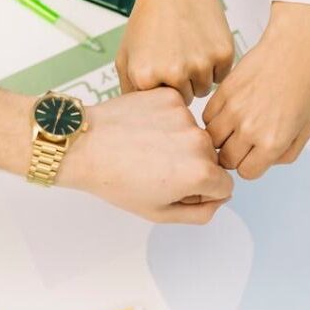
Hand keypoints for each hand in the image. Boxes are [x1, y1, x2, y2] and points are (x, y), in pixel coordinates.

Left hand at [60, 88, 232, 223]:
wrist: (84, 146)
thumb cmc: (116, 181)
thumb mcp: (159, 213)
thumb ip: (199, 213)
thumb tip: (218, 199)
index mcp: (200, 173)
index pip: (225, 186)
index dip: (203, 192)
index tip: (178, 189)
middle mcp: (200, 141)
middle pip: (212, 159)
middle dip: (193, 167)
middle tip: (157, 170)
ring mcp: (186, 115)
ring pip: (195, 135)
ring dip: (180, 142)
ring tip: (147, 148)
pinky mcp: (170, 97)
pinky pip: (180, 113)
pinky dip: (167, 121)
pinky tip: (144, 130)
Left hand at [117, 0, 233, 103]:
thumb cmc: (148, 18)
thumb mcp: (126, 56)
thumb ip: (129, 91)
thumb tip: (141, 119)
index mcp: (146, 77)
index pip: (159, 105)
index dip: (160, 88)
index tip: (160, 68)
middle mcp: (174, 74)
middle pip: (183, 100)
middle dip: (180, 84)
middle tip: (175, 55)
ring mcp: (201, 64)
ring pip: (203, 89)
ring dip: (198, 75)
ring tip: (187, 48)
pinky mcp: (223, 54)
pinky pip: (221, 76)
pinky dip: (215, 64)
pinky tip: (202, 43)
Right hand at [203, 2, 309, 179]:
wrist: (293, 51)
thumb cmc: (303, 88)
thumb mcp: (305, 130)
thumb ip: (285, 155)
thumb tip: (261, 163)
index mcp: (272, 142)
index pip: (246, 172)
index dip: (250, 166)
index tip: (254, 156)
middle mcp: (250, 130)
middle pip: (226, 160)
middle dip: (234, 155)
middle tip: (243, 143)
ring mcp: (233, 110)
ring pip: (211, 140)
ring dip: (221, 138)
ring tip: (234, 128)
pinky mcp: (223, 93)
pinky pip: (206, 118)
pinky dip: (214, 119)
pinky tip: (229, 112)